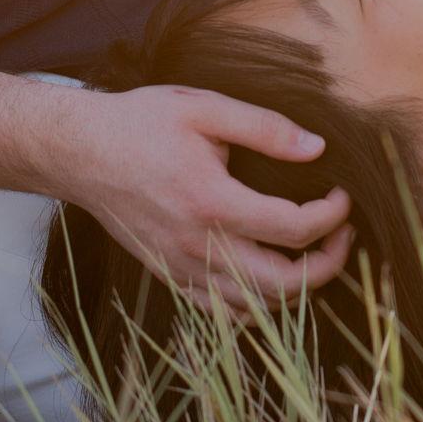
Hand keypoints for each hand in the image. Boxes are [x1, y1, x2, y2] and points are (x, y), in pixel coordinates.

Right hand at [58, 84, 353, 314]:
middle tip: (343, 233)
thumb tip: (317, 148)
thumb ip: (264, 128)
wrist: (79, 152)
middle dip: (328, 263)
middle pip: (284, 285)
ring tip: (314, 252)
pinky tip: (271, 272)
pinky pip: (222, 312)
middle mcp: (197, 247)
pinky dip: (257, 303)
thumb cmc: (140, 123)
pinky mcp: (169, 276)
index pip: (294, 229)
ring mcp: (181, 269)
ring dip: (297, 287)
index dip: (332, 216)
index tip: (342, 195)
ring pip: (256, 307)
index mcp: (212, 203)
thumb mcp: (203, 108)